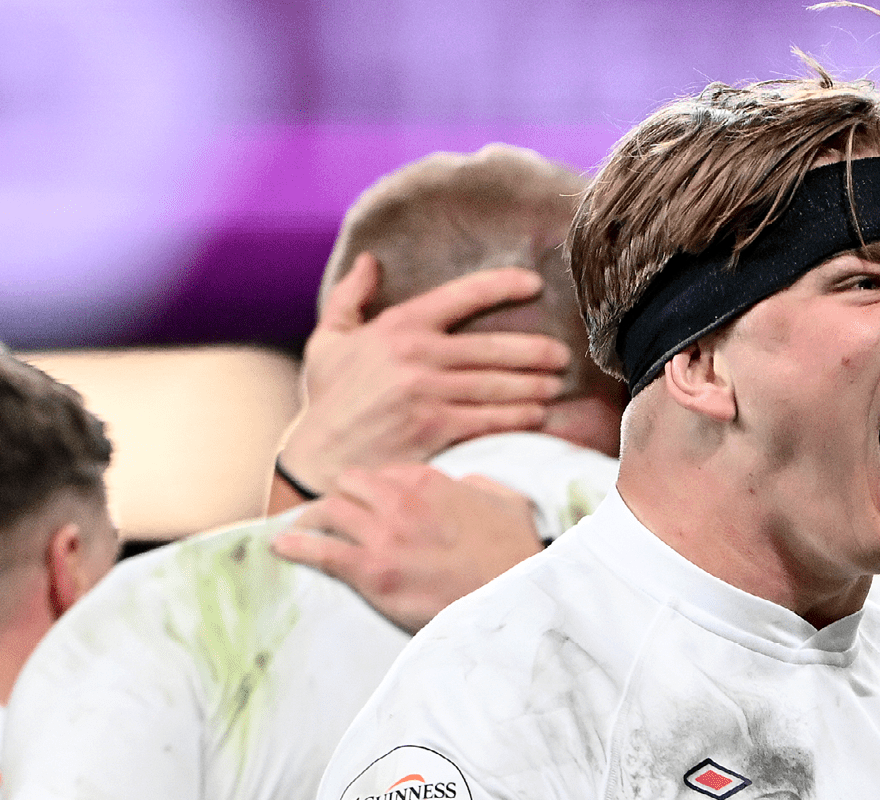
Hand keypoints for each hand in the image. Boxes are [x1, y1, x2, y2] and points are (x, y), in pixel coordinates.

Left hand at [271, 464, 542, 631]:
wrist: (512, 595)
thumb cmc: (515, 554)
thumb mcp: (507, 502)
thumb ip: (478, 486)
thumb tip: (464, 485)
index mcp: (430, 481)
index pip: (382, 473)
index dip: (372, 489)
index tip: (365, 502)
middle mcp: (400, 500)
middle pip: (347, 485)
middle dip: (338, 498)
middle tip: (329, 515)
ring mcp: (383, 535)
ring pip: (328, 512)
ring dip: (311, 520)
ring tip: (299, 530)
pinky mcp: (372, 571)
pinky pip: (320, 551)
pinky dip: (295, 546)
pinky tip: (280, 547)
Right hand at [280, 254, 571, 499]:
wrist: (317, 459)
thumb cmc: (326, 400)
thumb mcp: (327, 340)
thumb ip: (350, 297)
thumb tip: (368, 261)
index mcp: (398, 326)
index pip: (462, 295)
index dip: (503, 285)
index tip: (534, 284)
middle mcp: (417, 355)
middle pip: (494, 347)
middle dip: (536, 351)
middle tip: (562, 354)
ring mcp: (428, 393)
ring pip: (499, 384)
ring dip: (534, 385)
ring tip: (554, 385)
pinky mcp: (436, 428)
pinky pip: (491, 418)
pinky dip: (519, 416)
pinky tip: (537, 415)